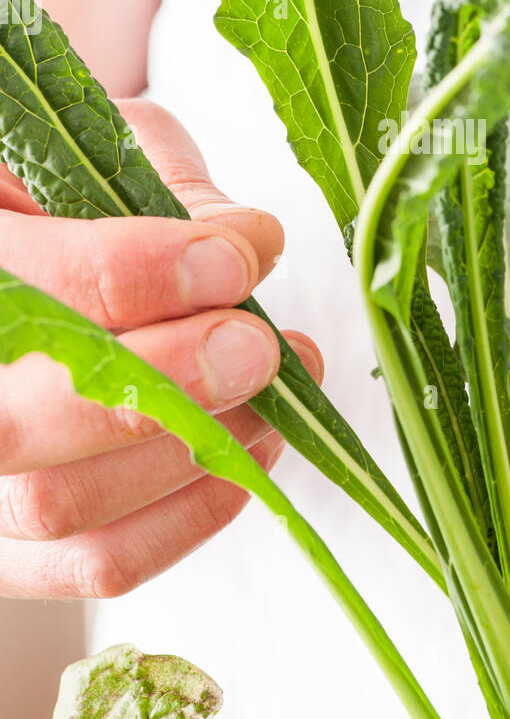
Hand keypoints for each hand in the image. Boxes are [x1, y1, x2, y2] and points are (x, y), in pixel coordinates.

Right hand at [0, 100, 321, 599]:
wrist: (42, 268)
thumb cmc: (64, 199)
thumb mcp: (99, 156)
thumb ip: (166, 188)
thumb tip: (248, 244)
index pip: (27, 288)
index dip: (139, 273)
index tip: (240, 254)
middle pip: (18, 425)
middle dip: (163, 382)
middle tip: (259, 347)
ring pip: (58, 504)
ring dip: (190, 454)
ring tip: (273, 397)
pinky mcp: (12, 546)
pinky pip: (94, 563)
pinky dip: (186, 520)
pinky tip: (246, 459)